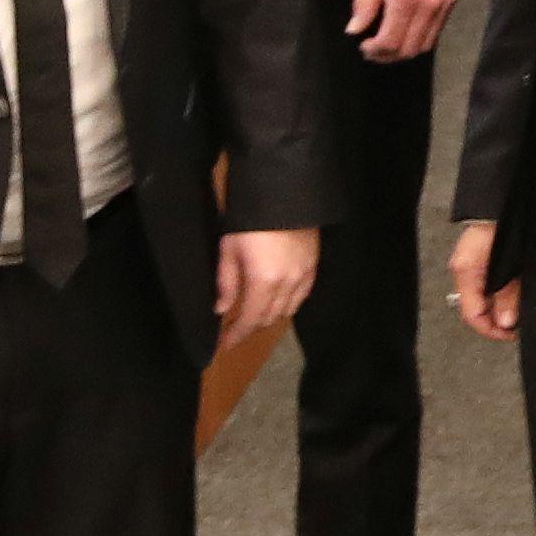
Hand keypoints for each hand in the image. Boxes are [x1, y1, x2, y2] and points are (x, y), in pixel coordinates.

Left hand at [215, 227, 318, 343]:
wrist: (282, 190)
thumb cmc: (249, 217)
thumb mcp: (229, 248)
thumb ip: (226, 283)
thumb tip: (222, 309)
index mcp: (264, 280)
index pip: (250, 320)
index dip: (236, 335)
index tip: (223, 345)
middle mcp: (288, 283)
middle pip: (269, 318)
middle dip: (250, 326)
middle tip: (233, 327)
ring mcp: (304, 274)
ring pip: (287, 309)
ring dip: (269, 315)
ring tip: (253, 313)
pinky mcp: (313, 265)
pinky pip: (302, 295)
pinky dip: (288, 303)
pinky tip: (276, 299)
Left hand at [348, 0, 462, 63]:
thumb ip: (366, 2)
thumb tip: (354, 29)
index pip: (390, 40)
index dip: (374, 50)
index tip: (364, 46)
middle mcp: (426, 7)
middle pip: (407, 49)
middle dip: (388, 56)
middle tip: (373, 51)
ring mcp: (442, 8)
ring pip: (424, 46)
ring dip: (404, 52)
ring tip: (388, 46)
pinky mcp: (451, 6)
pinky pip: (435, 35)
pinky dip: (418, 41)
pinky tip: (406, 33)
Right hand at [447, 221, 516, 341]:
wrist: (506, 199)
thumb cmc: (508, 224)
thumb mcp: (511, 265)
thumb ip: (508, 294)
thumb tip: (506, 321)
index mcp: (466, 270)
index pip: (472, 314)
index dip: (492, 330)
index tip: (512, 334)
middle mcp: (465, 268)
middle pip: (477, 308)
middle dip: (499, 319)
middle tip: (520, 324)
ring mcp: (472, 263)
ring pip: (484, 297)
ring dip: (503, 306)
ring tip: (522, 309)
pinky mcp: (483, 257)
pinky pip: (489, 283)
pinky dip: (502, 292)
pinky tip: (516, 293)